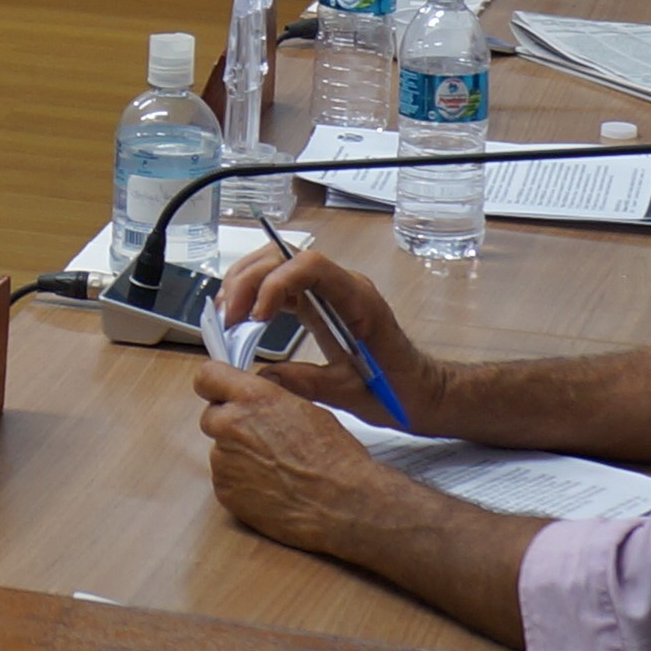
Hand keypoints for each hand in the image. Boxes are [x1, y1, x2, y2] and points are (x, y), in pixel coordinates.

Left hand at [193, 357, 411, 555]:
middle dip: (230, 424)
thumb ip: (269, 400)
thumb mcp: (306, 410)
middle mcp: (230, 426)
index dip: (215, 385)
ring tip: (275, 468)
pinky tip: (270, 486)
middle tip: (261, 438)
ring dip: (239, 455)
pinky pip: (225, 478)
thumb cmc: (334, 459)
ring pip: (220, 450)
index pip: (207, 376)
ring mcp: (223, 460)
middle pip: (212, 417)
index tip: (219, 391)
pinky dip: (241, 481)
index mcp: (252, 398)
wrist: (341, 505)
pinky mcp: (224, 490)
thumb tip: (256, 399)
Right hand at [215, 248, 435, 418]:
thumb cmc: (400, 391)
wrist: (422, 391)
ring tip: (228, 316)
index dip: (275, 283)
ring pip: (279, 263)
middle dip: (248, 280)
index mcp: (359, 301)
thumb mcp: (351, 394)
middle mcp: (344, 286)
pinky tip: (243, 317)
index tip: (256, 317)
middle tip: (227, 318)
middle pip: (285, 256)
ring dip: (246, 282)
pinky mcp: (321, 302)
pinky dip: (256, 294)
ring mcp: (331, 291)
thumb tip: (261, 377)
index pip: (310, 267)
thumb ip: (307, 383)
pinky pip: (282, 283)